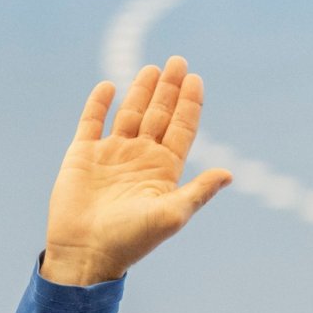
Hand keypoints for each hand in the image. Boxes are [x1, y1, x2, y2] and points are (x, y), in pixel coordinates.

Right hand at [42, 56, 231, 285]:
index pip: (181, 129)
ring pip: (129, 114)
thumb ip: (199, 191)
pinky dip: (99, 104)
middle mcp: (140, 158)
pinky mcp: (82, 155)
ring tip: (153, 68)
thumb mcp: (171, 214)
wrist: (87, 252)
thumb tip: (229, 173)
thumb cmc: (132, 239)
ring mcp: (111, 154)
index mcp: (163, 170)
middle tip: (178, 60)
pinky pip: (91, 122)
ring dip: (141, 91)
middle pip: (159, 115)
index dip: (189, 104)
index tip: (196, 79)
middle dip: (169, 89)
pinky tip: (109, 86)